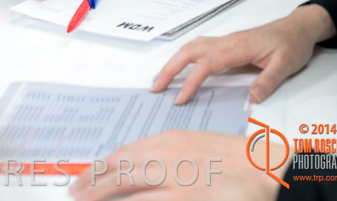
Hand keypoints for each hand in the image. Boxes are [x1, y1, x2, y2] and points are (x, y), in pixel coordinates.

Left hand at [70, 131, 286, 200]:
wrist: (262, 166)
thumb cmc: (233, 158)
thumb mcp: (195, 148)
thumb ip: (169, 156)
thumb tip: (146, 169)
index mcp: (169, 141)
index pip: (125, 152)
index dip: (102, 165)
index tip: (86, 174)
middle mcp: (166, 154)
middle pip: (119, 166)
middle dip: (92, 179)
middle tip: (74, 190)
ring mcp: (174, 177)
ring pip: (126, 184)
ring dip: (100, 193)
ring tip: (83, 200)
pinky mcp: (185, 197)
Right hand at [151, 5, 334, 104]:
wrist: (297, 28)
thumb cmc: (292, 45)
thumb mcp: (286, 65)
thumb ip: (268, 81)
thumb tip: (251, 99)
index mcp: (238, 47)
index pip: (208, 64)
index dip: (192, 81)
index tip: (180, 99)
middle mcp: (228, 41)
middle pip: (191, 50)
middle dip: (171, 68)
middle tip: (155, 87)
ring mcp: (226, 41)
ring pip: (193, 46)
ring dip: (175, 61)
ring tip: (161, 79)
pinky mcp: (228, 44)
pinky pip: (200, 47)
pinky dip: (185, 57)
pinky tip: (181, 67)